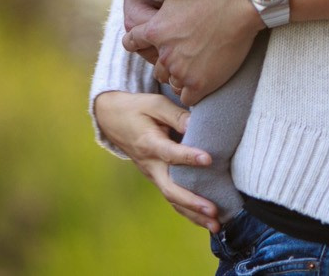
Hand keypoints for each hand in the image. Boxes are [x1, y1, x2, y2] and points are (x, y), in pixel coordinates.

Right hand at [92, 91, 221, 232]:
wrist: (113, 119)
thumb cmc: (137, 109)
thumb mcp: (155, 104)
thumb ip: (177, 115)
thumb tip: (197, 125)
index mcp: (149, 143)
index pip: (170, 153)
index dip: (188, 157)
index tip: (208, 159)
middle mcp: (151, 164)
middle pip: (170, 189)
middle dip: (192, 202)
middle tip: (213, 211)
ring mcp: (153, 174)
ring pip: (172, 199)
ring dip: (194, 214)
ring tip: (215, 225)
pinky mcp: (157, 178)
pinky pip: (172, 198)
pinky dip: (188, 211)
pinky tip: (206, 221)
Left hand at [122, 0, 260, 105]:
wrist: (240, 4)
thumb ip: (161, 14)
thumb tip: (156, 16)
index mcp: (155, 30)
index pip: (132, 43)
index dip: (138, 45)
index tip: (148, 46)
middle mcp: (164, 53)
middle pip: (157, 69)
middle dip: (169, 64)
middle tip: (186, 57)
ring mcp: (182, 70)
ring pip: (173, 83)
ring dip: (182, 78)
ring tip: (198, 69)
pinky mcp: (200, 84)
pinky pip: (188, 98)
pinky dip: (194, 92)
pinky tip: (204, 82)